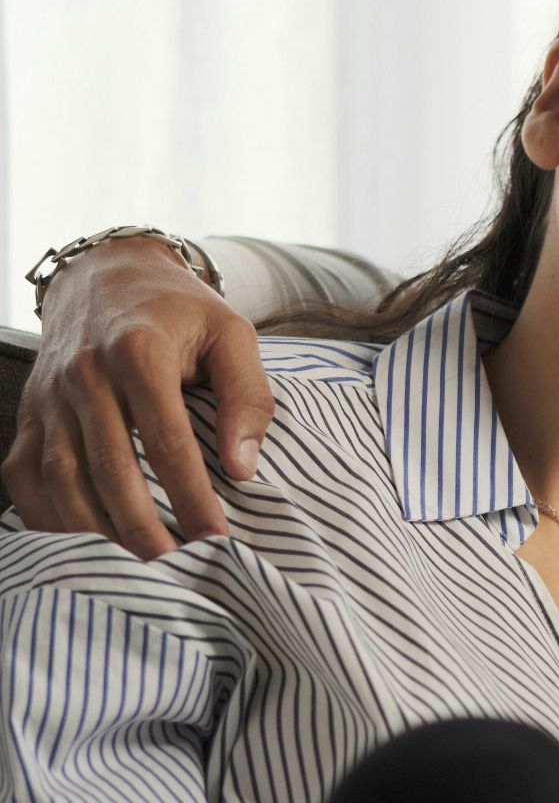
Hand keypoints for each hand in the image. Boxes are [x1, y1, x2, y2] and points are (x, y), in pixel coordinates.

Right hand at [2, 236, 272, 558]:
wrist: (108, 277)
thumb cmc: (180, 311)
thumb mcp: (232, 333)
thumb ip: (248, 395)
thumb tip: (243, 467)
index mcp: (138, 351)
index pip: (166, 439)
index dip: (191, 494)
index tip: (217, 536)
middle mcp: (83, 374)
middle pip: (108, 466)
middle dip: (142, 525)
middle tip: (178, 565)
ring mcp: (48, 398)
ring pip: (62, 478)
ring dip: (96, 530)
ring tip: (138, 565)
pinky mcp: (29, 415)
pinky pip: (25, 476)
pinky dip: (48, 516)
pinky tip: (82, 544)